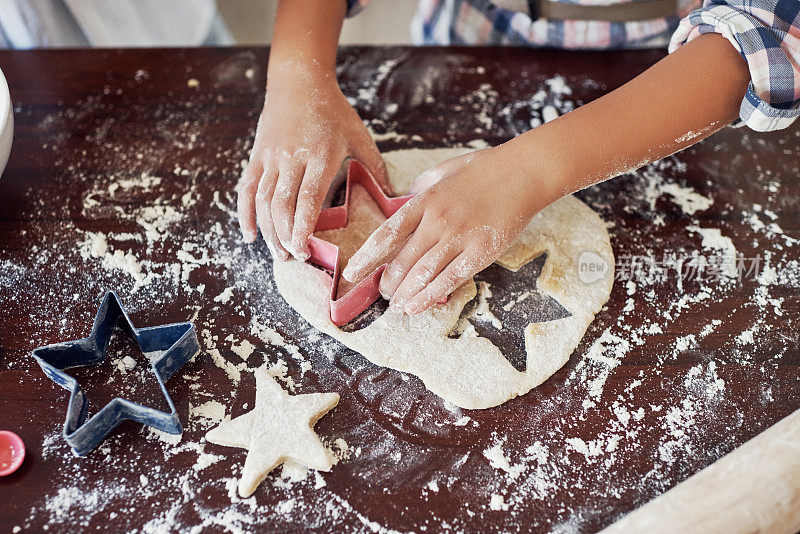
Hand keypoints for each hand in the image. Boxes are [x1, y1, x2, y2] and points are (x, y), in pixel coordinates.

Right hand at [237, 63, 387, 260]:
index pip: (308, 198)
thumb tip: (394, 197)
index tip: (305, 250)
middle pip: (282, 205)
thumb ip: (375, 167)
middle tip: (295, 259)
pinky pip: (247, 189)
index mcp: (320, 155)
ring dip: (268, 231)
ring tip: (278, 255)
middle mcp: (292, 158)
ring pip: (263, 201)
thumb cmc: (334, 111)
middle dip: (286, 236)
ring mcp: (271, 157)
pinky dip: (245, 214)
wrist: (299, 81)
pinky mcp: (257, 156)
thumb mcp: (359, 136)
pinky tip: (251, 236)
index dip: (302, 227)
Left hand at [341, 146, 550, 315]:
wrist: (524, 172)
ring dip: (405, 295)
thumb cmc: (485, 169)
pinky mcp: (480, 252)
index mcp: (424, 201)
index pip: (387, 234)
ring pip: (422, 274)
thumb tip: (406, 196)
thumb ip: (422, 186)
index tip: (352, 273)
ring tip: (396, 306)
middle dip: (387, 282)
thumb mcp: (444, 170)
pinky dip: (429, 297)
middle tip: (382, 294)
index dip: (367, 257)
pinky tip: (416, 308)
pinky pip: (449, 280)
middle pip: (402, 260)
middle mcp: (437, 221)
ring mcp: (459, 238)